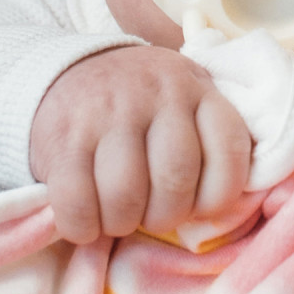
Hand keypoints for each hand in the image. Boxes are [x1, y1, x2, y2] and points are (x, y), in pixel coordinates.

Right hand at [29, 44, 253, 242]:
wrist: (70, 66)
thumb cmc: (141, 104)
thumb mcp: (187, 101)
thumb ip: (210, 141)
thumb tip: (224, 211)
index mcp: (197, 89)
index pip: (229, 152)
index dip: (219, 196)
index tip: (199, 206)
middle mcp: (157, 94)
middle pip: (175, 182)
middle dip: (164, 216)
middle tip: (151, 215)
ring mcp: (108, 112)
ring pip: (126, 198)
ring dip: (121, 224)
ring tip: (117, 216)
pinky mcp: (64, 137)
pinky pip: (77, 204)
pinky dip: (82, 227)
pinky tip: (86, 220)